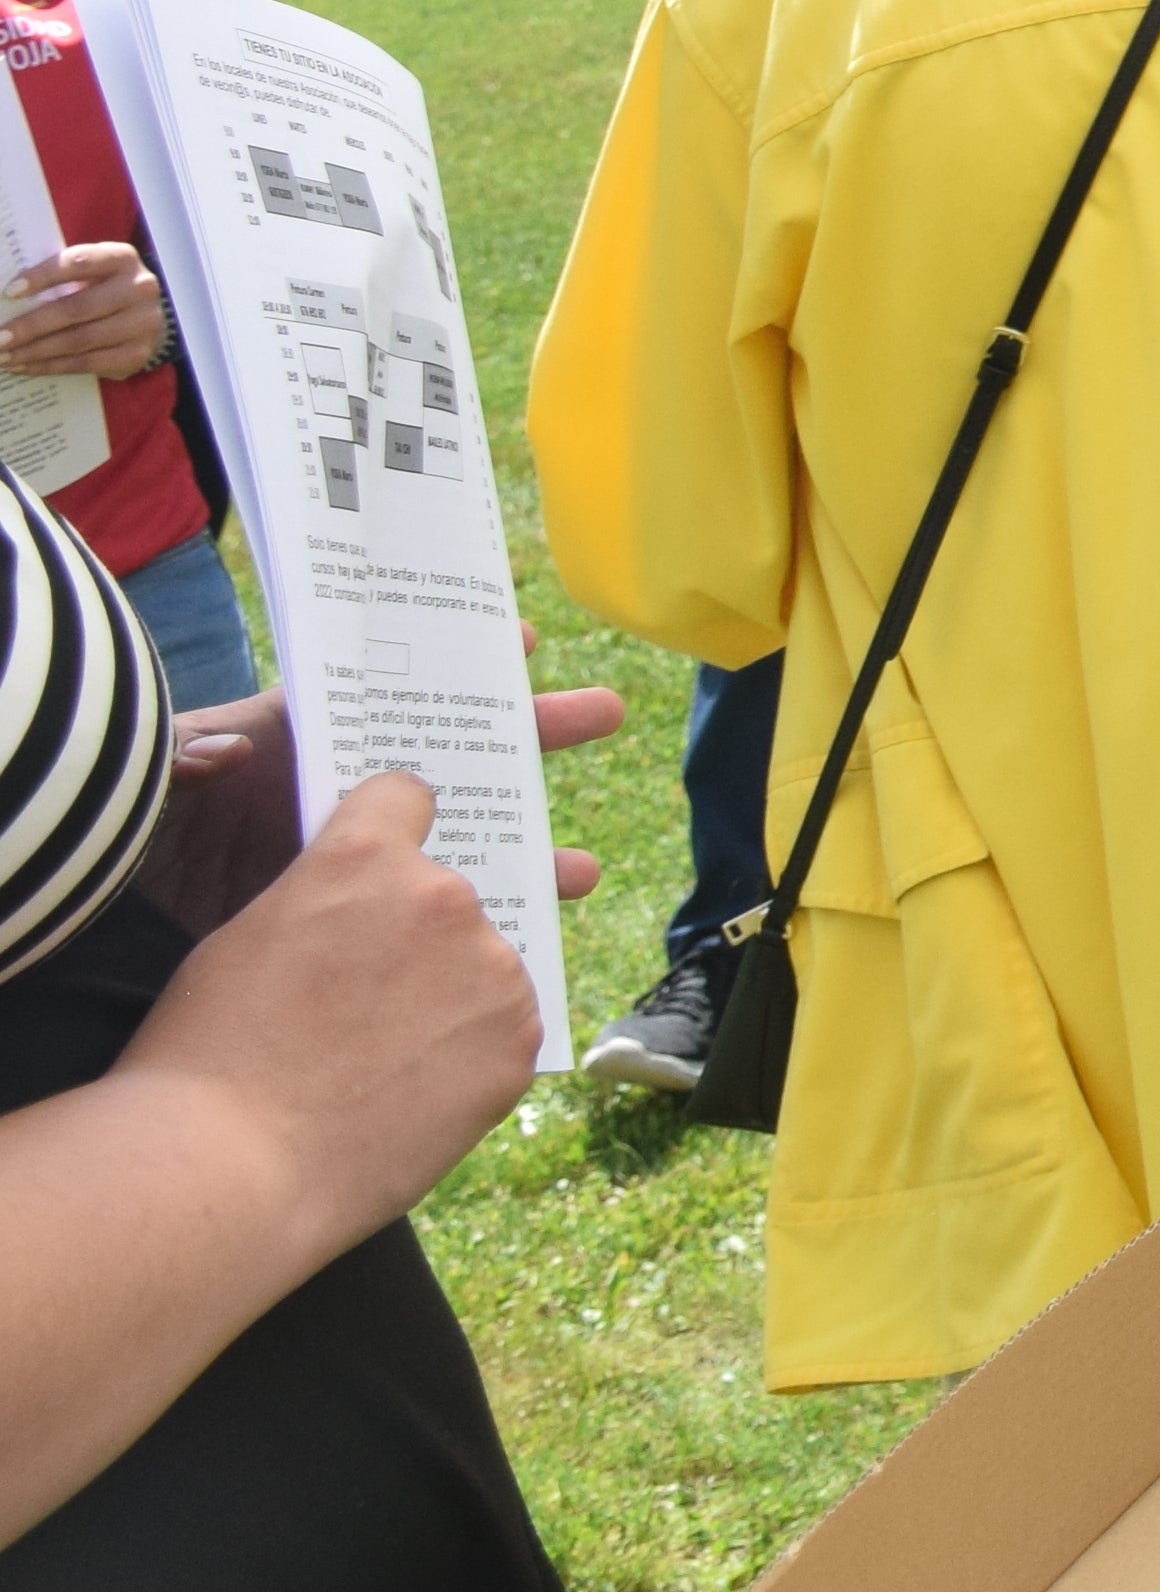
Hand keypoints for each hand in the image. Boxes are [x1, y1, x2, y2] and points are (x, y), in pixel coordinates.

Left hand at [0, 241, 164, 379]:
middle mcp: (139, 288)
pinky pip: (86, 363)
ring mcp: (143, 323)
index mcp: (122, 258)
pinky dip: (50, 366)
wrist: (143, 319)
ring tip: (3, 356)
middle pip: (77, 308)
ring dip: (34, 351)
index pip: (79, 263)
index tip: (10, 291)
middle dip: (31, 325)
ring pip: (79, 340)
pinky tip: (25, 366)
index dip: (44, 276)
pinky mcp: (137, 354)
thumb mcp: (90, 275)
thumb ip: (58, 281)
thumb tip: (8, 300)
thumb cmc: (101, 291)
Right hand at [117, 770, 554, 1259]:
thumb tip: (357, 914)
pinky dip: (471, 1054)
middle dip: (415, 935)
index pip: (405, 795)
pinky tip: (410, 1092)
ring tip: (380, 1058)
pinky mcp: (521, 1040)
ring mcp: (493, 968)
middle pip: (447, 895)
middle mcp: (444, 896)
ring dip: (451, 994)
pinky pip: (505, 1030)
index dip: (389, 830)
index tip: (385, 861)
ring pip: (485, 964)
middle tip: (365, 999)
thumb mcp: (247, 939)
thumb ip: (323, 903)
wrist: (228, 1170)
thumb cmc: (208, 1059)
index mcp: (365, 858)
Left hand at [145, 689, 621, 937]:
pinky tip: (519, 950)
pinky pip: (422, 923)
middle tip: (605, 714)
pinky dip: (472, 932)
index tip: (523, 641)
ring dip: (517, 856)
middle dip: (528, 739)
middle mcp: (349, 795)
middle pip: (455, 763)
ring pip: (456, 851)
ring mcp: (354, 860)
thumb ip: (198, 753)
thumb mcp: (174, 774)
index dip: (461, 668)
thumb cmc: (151, 825)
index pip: (403, 695)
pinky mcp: (346, 918)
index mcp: (318, 741)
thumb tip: (227, 750)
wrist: (122, 906)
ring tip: (582, 871)